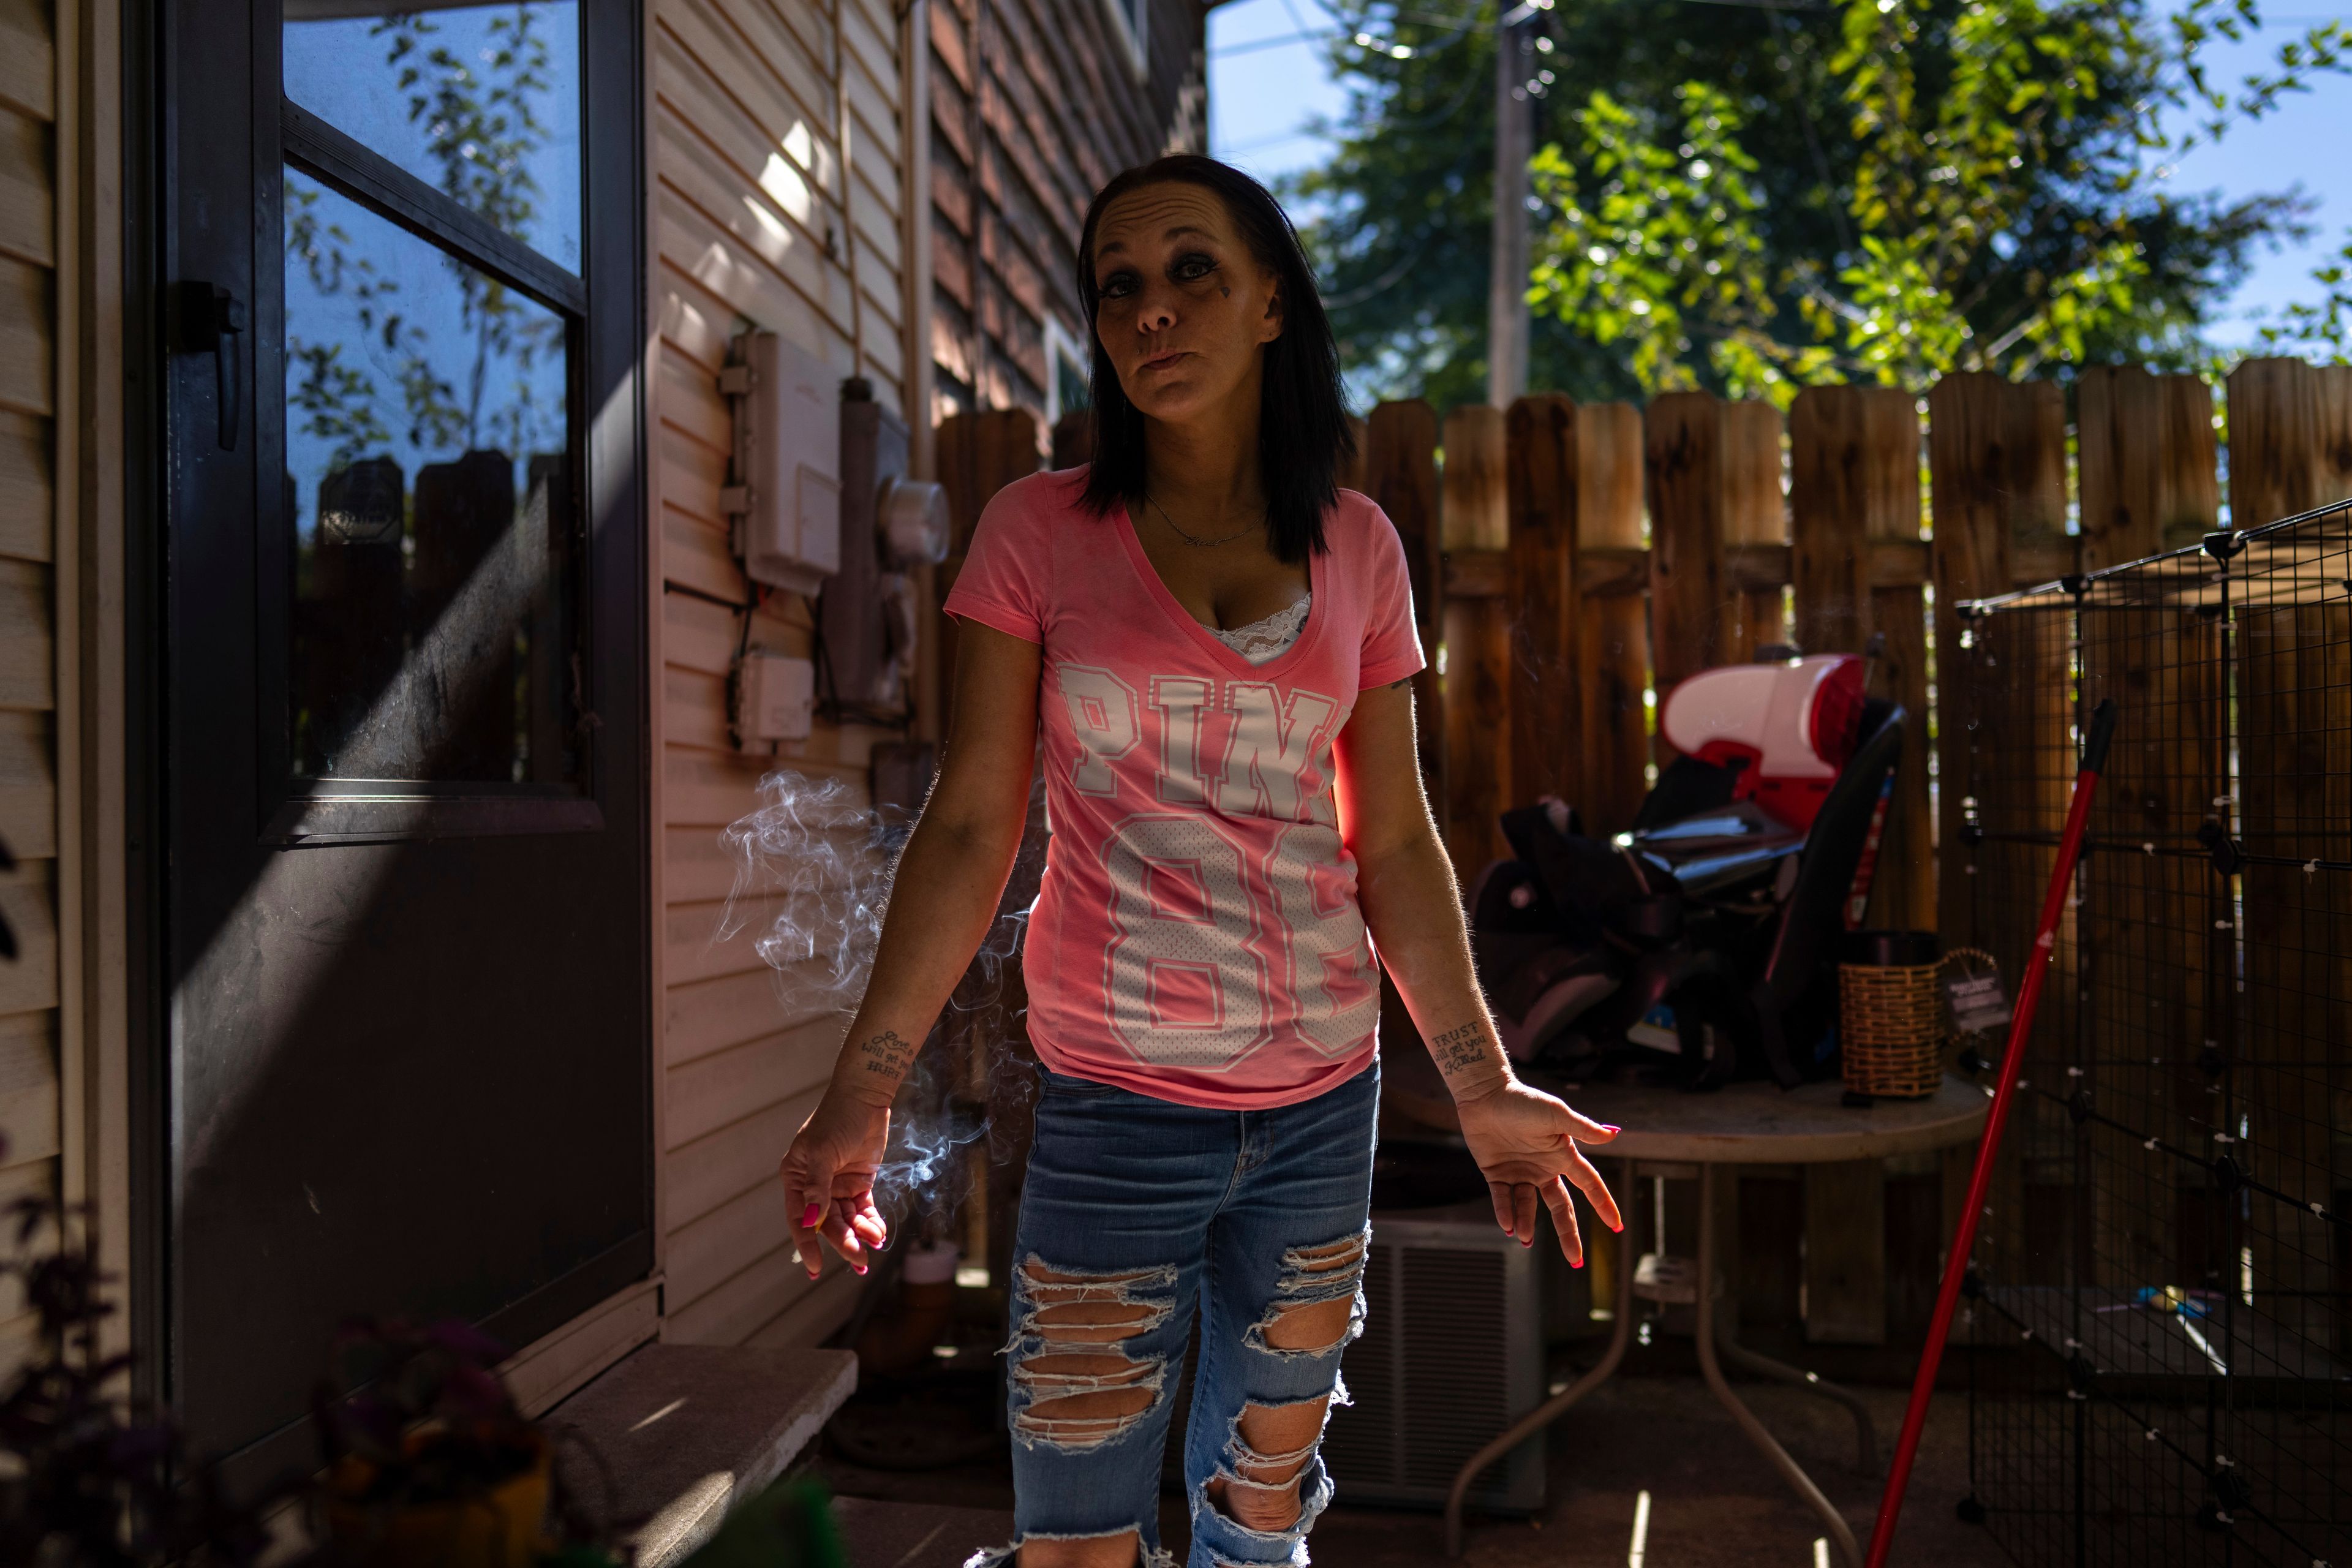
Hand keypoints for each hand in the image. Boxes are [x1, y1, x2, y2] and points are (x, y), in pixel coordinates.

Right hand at [779, 1090, 892, 1277]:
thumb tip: (813, 1221)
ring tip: (874, 1244)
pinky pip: (864, 1210)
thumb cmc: (837, 1119)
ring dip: (860, 1234)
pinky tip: (879, 1234)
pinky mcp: (859, 1182)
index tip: (815, 1269)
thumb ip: (818, 1188)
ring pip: (847, 1219)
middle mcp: (814, 1186)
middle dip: (843, 1242)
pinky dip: (871, 1222)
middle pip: (827, 1224)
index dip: (807, 1245)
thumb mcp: (823, 1151)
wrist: (865, 1097)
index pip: (799, 1219)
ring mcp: (837, 1185)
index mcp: (796, 1178)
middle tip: (859, 1260)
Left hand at [1454, 1080, 1622, 1265]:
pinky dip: (1505, 1212)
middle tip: (1575, 1260)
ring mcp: (1520, 1172)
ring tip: (1524, 1238)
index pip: (1589, 1185)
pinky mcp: (1495, 1173)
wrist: (1485, 1094)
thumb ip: (1583, 1128)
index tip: (1616, 1227)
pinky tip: (1508, 1226)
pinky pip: (1502, 1198)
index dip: (1603, 1204)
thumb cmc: (1523, 1100)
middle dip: (1568, 1233)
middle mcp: (1543, 1168)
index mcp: (1561, 1156)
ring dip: (1527, 1223)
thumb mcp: (1556, 1115)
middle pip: (1561, 1207)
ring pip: (1528, 1206)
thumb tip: (1615, 1134)